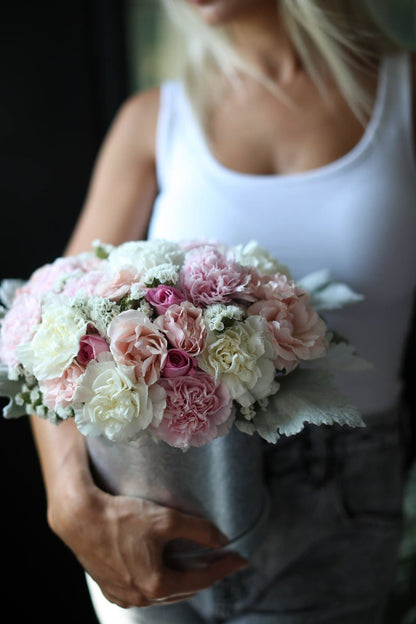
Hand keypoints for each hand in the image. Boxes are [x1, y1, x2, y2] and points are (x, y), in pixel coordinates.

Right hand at [47, 484, 247, 608]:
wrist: (80, 518)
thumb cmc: (122, 517)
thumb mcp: (166, 519)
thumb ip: (199, 530)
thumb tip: (222, 539)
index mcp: (157, 584)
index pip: (202, 580)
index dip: (224, 568)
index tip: (241, 559)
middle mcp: (140, 597)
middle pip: (183, 588)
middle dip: (206, 575)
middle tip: (223, 561)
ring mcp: (123, 596)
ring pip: (162, 591)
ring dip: (182, 579)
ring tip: (196, 564)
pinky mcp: (110, 587)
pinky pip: (142, 589)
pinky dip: (158, 580)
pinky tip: (162, 568)